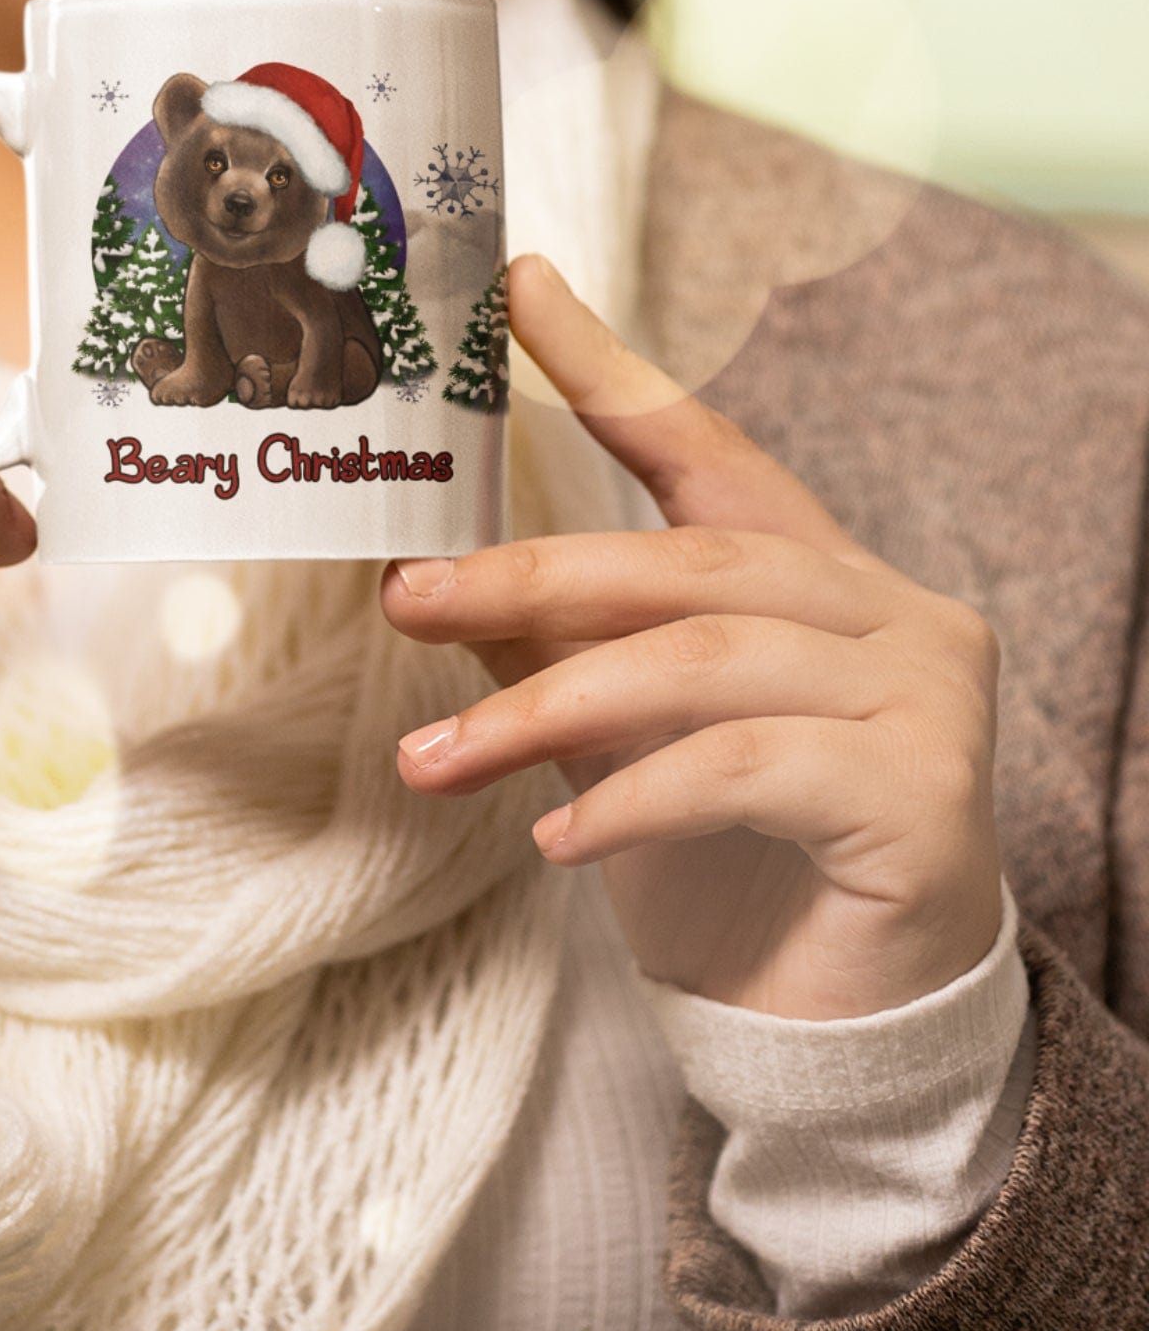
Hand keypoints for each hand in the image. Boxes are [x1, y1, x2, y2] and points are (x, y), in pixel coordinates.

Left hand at [382, 256, 1003, 1018]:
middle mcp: (893, 613)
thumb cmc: (735, 874)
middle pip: (687, 562)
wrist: (844, 1040)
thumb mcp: (623, 745)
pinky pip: (749, 765)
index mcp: (822, 576)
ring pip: (704, 661)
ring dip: (549, 708)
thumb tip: (429, 581)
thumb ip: (557, 654)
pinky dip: (635, 797)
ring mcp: (925, 697)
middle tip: (404, 602)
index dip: (611, 367)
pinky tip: (556, 844)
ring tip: (436, 760)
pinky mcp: (926, 796)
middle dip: (529, 576)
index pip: (707, 451)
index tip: (514, 290)